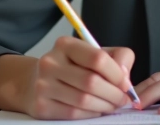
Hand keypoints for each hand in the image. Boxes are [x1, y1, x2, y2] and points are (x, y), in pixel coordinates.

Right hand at [21, 36, 135, 119]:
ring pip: (84, 100)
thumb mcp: (92, 54)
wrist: (34, 82)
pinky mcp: (40, 106)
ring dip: (105, 106)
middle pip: (91, 82)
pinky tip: (96, 110)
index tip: (126, 85)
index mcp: (65, 45)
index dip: (117, 74)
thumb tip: (125, 77)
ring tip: (112, 105)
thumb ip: (116, 58)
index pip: (98, 59)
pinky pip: (73, 113)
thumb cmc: (71, 67)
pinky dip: (91, 114)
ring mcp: (43, 85)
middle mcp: (50, 62)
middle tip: (123, 100)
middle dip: (114, 94)